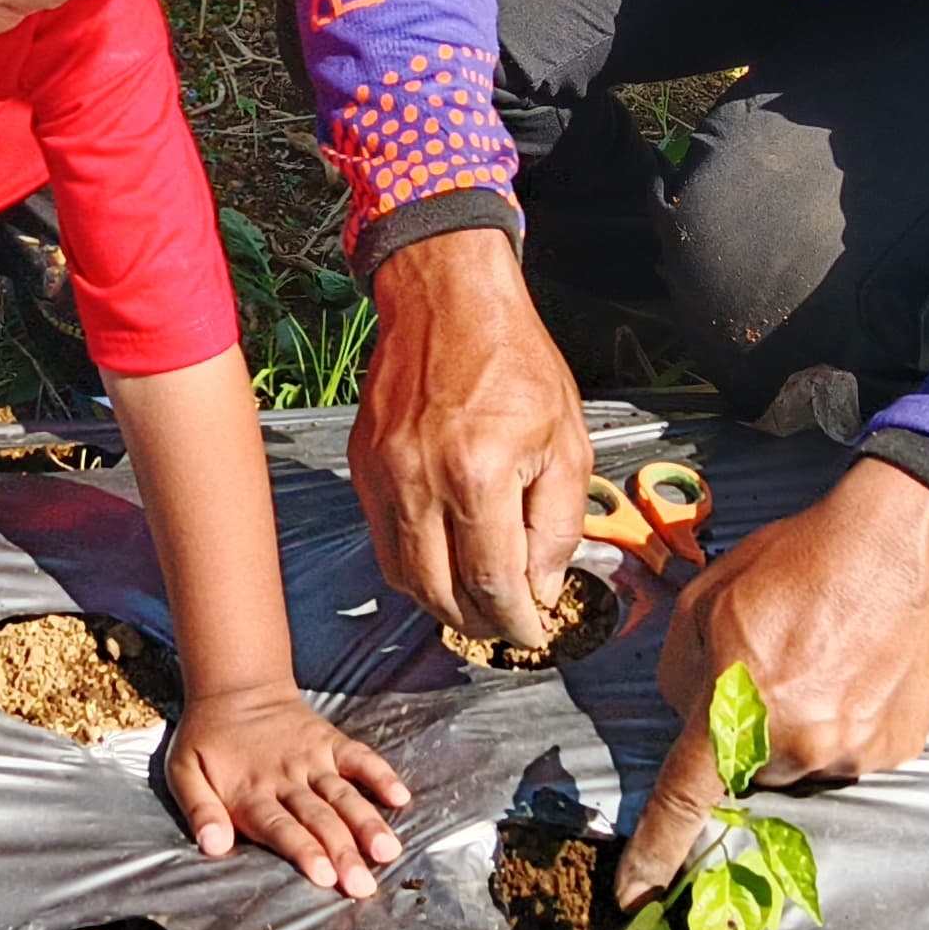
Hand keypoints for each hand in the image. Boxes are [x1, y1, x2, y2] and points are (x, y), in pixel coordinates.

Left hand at [167, 684, 412, 898]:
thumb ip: (199, 810)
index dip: (304, 851)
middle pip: (319, 819)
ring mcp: (313, 759)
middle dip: (343, 852)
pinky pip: (360, 757)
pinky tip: (400, 796)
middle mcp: (286, 778)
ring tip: (387, 850)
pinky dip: (380, 774)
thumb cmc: (208, 739)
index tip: (324, 876)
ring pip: (344, 794)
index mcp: (250, 791)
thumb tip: (213, 846)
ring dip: (367, 823)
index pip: (280, 826)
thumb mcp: (184, 772)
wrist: (235, 688)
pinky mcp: (331, 742)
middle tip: (363, 885)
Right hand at [351, 226, 589, 650]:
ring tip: (475, 602)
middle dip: (478, 623)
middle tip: (505, 625)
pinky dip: (412, 564)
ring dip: (440, 602)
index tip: (533, 632)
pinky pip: (382, 537)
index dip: (515, 621)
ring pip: (402, 574)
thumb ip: (559, 523)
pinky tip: (443, 559)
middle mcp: (421, 480)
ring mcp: (383, 474)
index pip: (492, 582)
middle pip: (439, 592)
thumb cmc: (514, 359)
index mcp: (479, 474)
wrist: (447, 297)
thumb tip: (540, 586)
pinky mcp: (362, 464)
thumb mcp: (566, 439)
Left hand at [613, 456, 928, 907]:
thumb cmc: (798, 561)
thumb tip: (688, 714)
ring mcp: (852, 755)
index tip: (633, 898)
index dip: (654, 854)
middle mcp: (795, 747)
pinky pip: (849, 752)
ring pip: (801, 763)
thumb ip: (679, 673)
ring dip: (798, 727)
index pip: (683, 799)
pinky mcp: (895, 750)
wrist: (900, 545)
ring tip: (821, 659)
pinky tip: (856, 669)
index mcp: (735, 712)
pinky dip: (844, 721)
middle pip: (750, 769)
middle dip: (746, 733)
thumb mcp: (705, 602)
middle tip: (771, 668)